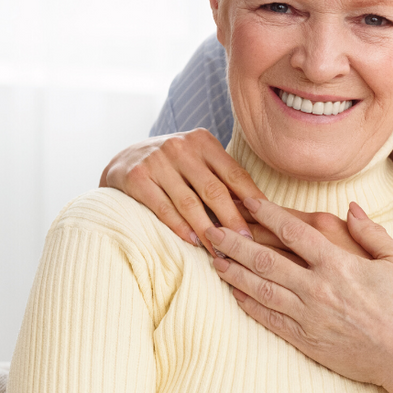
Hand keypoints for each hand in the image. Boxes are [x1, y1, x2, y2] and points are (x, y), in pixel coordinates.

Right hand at [99, 129, 264, 251]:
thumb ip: (223, 178)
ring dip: (208, 231)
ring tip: (222, 251)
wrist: (123, 159)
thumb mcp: (199, 161)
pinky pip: (163, 208)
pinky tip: (194, 242)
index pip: (235, 174)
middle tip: (248, 244)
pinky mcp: (136, 177)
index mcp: (204, 141)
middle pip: (215, 190)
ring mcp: (157, 161)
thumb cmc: (174, 166)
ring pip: (190, 203)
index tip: (269, 224)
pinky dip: (180, 227)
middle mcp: (181, 147)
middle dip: (233, 220)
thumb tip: (261, 210)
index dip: (253, 201)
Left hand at [207, 198, 392, 392]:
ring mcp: (310, 317)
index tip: (246, 200)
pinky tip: (235, 294)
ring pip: (261, 290)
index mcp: (340, 263)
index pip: (292, 231)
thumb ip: (372, 232)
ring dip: (234, 273)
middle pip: (265, 260)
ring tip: (214, 261)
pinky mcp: (308, 341)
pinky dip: (248, 305)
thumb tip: (351, 208)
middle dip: (234, 243)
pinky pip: (270, 319)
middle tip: (211, 231)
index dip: (265, 213)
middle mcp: (318, 288)